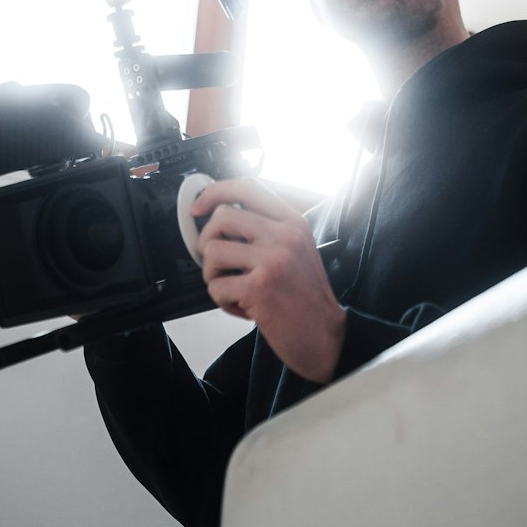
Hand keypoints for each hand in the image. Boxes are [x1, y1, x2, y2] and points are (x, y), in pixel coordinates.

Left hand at [190, 177, 346, 383]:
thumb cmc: (307, 300)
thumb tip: (219, 219)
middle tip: (217, 263)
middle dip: (208, 241)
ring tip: (234, 289)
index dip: (216, 192)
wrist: (327, 339)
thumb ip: (266, 232)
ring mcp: (273, 260)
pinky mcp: (259, 288)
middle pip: (222, 216)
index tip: (199, 206)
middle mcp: (284, 236)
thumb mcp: (297, 252)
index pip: (248, 187)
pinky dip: (223, 302)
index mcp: (293, 223)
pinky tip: (244, 309)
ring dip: (213, 275)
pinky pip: (215, 286)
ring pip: (212, 251)